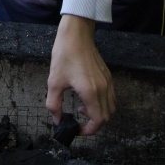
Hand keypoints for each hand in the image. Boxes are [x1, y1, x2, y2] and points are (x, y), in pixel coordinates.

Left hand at [46, 14, 115, 135]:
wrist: (76, 34)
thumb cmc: (64, 56)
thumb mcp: (54, 82)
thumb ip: (54, 105)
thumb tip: (57, 120)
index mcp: (91, 92)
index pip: (98, 121)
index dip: (88, 130)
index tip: (77, 129)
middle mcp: (104, 89)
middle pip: (107, 117)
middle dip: (94, 124)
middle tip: (79, 120)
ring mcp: (108, 81)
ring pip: (111, 107)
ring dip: (99, 113)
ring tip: (82, 108)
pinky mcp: (108, 75)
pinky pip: (110, 96)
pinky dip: (102, 103)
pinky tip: (87, 96)